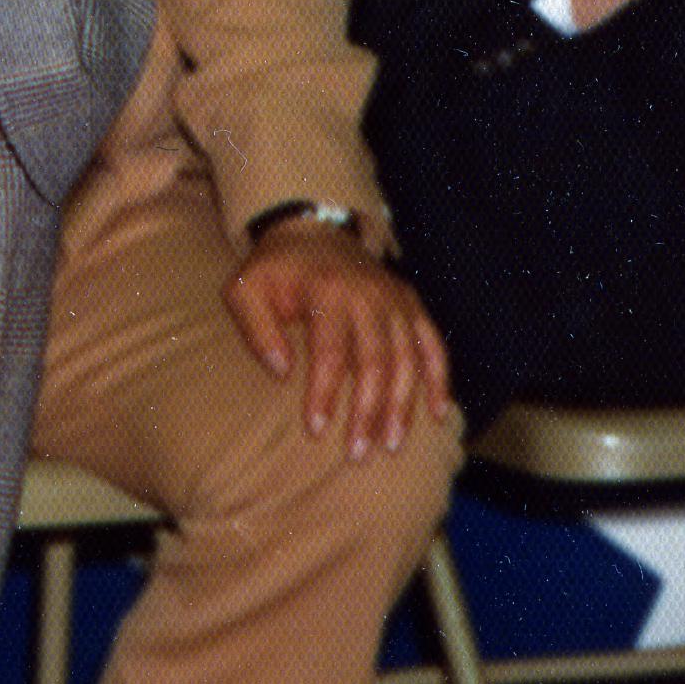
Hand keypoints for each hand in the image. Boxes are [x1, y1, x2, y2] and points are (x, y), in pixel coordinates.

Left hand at [225, 219, 448, 459]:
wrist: (310, 230)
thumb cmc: (275, 270)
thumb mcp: (245, 289)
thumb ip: (255, 329)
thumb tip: (281, 372)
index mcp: (326, 290)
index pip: (329, 351)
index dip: (324, 393)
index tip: (316, 430)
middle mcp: (368, 294)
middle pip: (375, 360)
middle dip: (368, 410)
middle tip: (358, 453)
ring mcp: (395, 299)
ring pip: (408, 358)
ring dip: (402, 405)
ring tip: (391, 444)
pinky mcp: (411, 303)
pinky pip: (433, 344)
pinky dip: (439, 379)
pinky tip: (437, 414)